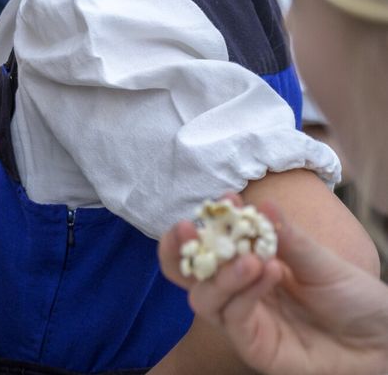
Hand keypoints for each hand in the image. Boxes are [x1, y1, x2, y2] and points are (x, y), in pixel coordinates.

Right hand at [159, 199, 387, 374]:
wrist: (384, 341)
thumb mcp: (323, 261)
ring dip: (220, 274)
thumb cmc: (356, 300)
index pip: (210, 245)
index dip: (206, 223)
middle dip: (180, 249)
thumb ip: (288, 238)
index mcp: (249, 266)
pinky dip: (245, 295)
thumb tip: (261, 204)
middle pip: (187, 274)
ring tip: (252, 258)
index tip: (222, 199)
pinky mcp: (255, 348)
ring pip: (204, 298)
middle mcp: (239, 294)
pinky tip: (268, 273)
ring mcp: (245, 322)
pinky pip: (234, 320)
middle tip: (190, 227)